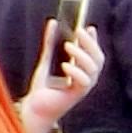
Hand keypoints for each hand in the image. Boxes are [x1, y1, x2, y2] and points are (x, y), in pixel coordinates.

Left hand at [16, 17, 104, 132]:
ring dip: (81, 55)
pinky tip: (65, 65)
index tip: (88, 27)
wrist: (34, 110)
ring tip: (67, 45)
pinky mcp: (76, 95)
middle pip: (98, 59)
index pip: (94, 54)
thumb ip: (49, 43)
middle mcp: (86, 80)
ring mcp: (83, 88)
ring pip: (93, 69)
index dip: (93, 40)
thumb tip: (53, 22)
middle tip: (78, 31)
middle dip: (90, 44)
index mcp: (82, 72)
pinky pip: (83, 82)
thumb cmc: (41, 90)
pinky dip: (76, 72)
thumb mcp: (46, 61)